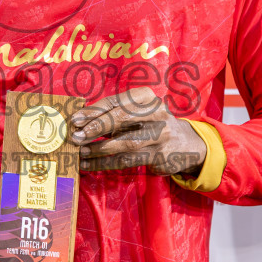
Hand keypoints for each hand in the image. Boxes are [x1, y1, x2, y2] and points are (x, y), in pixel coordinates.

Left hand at [69, 86, 206, 175]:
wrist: (186, 143)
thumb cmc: (150, 124)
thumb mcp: (136, 112)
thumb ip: (112, 113)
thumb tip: (80, 122)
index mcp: (146, 97)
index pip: (116, 102)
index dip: (94, 111)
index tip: (75, 119)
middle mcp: (156, 112)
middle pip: (122, 118)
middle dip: (97, 127)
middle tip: (77, 136)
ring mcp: (160, 135)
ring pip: (125, 142)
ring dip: (99, 148)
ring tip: (81, 152)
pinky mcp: (159, 156)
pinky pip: (127, 160)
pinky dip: (105, 163)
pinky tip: (89, 165)